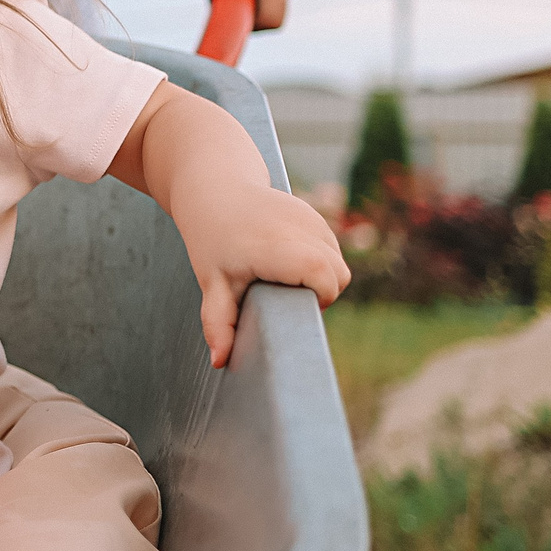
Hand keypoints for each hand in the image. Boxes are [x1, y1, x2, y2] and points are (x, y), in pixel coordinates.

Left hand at [171, 182, 349, 367]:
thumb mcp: (211, 281)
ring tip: (283, 276)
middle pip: (339, 275)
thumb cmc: (211, 238)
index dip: (319, 297)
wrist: (213, 188)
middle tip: (283, 294)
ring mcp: (309, 217)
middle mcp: (300, 229)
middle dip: (321, 292)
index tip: (291, 302)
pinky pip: (332, 246)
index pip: (325, 278)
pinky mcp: (312, 212)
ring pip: (338, 260)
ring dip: (321, 275)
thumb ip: (219, 322)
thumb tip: (220, 362)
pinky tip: (288, 259)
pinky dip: (319, 258)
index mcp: (278, 248)